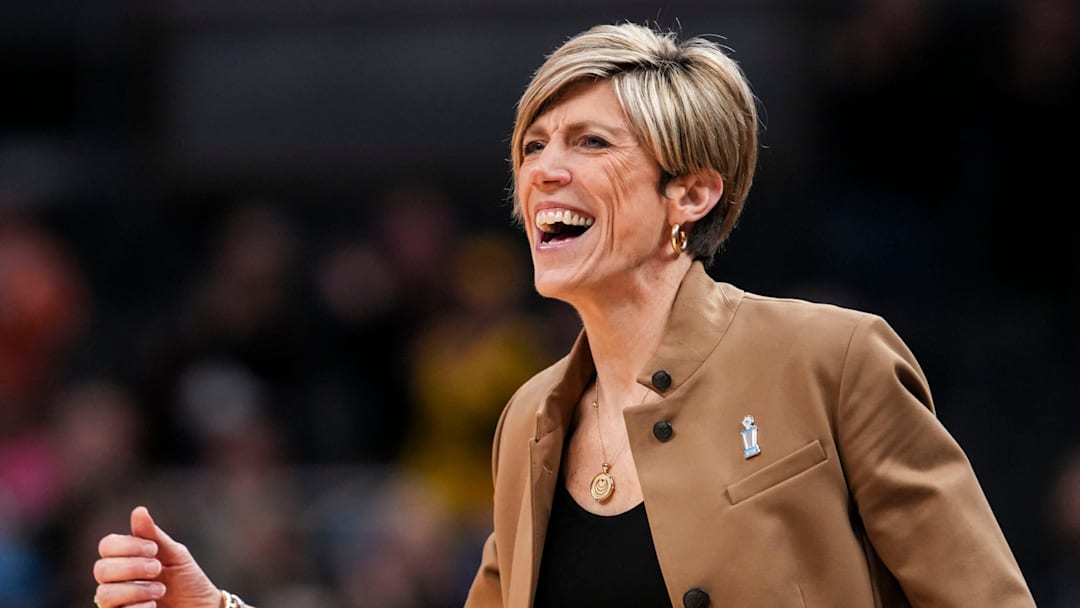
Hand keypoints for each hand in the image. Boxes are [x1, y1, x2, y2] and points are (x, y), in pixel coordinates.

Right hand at [94, 506, 222, 607]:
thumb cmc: (188, 581)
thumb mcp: (175, 555)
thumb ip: (154, 536)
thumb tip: (138, 510)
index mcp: (127, 559)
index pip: (107, 546)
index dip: (127, 545)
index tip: (153, 549)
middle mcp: (116, 581)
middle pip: (100, 569)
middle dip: (131, 567)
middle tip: (157, 569)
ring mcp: (117, 602)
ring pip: (104, 593)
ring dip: (135, 590)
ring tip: (160, 590)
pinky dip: (137, 607)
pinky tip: (154, 606)